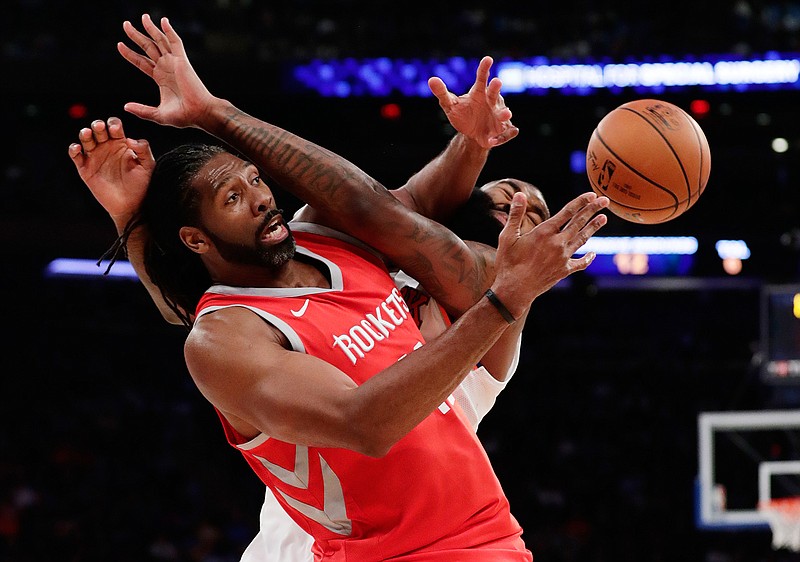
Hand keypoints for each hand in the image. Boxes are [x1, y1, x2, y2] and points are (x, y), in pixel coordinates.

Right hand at [68, 117, 154, 227]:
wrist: (131, 205)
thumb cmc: (141, 185)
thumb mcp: (148, 166)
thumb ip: (144, 150)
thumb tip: (131, 139)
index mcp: (121, 143)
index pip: (114, 127)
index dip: (113, 125)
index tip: (116, 130)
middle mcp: (106, 147)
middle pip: (98, 130)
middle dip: (98, 125)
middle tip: (100, 127)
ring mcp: (95, 157)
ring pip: (86, 140)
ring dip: (85, 134)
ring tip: (87, 134)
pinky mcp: (86, 169)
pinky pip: (76, 156)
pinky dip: (74, 150)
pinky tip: (78, 148)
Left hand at [117, 14, 215, 127]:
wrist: (199, 113)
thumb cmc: (184, 116)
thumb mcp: (158, 114)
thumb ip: (142, 110)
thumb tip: (125, 107)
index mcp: (160, 78)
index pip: (142, 61)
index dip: (130, 54)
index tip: (119, 45)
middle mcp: (167, 67)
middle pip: (148, 47)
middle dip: (136, 36)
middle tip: (125, 25)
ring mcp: (174, 63)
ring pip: (160, 41)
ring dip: (151, 28)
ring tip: (142, 17)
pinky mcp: (182, 60)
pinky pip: (175, 42)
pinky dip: (169, 31)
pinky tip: (163, 21)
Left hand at [428, 56, 518, 148]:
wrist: (471, 135)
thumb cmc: (463, 115)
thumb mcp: (450, 105)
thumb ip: (442, 93)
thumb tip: (431, 79)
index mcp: (480, 93)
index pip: (482, 79)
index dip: (484, 69)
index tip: (488, 59)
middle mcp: (492, 102)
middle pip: (495, 93)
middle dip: (496, 88)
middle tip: (496, 82)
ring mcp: (499, 116)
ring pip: (504, 113)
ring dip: (504, 113)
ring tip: (505, 114)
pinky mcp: (503, 130)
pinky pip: (507, 133)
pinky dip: (503, 136)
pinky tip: (492, 141)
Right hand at [491, 191, 608, 315]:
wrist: (515, 290)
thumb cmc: (508, 263)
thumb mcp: (507, 236)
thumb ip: (516, 214)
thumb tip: (519, 194)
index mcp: (544, 232)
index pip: (567, 212)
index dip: (580, 202)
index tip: (591, 195)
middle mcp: (557, 243)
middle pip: (578, 222)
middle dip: (593, 210)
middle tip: (604, 200)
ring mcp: (563, 257)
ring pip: (582, 239)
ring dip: (593, 227)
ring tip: (603, 218)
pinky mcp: (564, 271)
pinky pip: (580, 263)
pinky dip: (588, 258)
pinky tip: (593, 254)